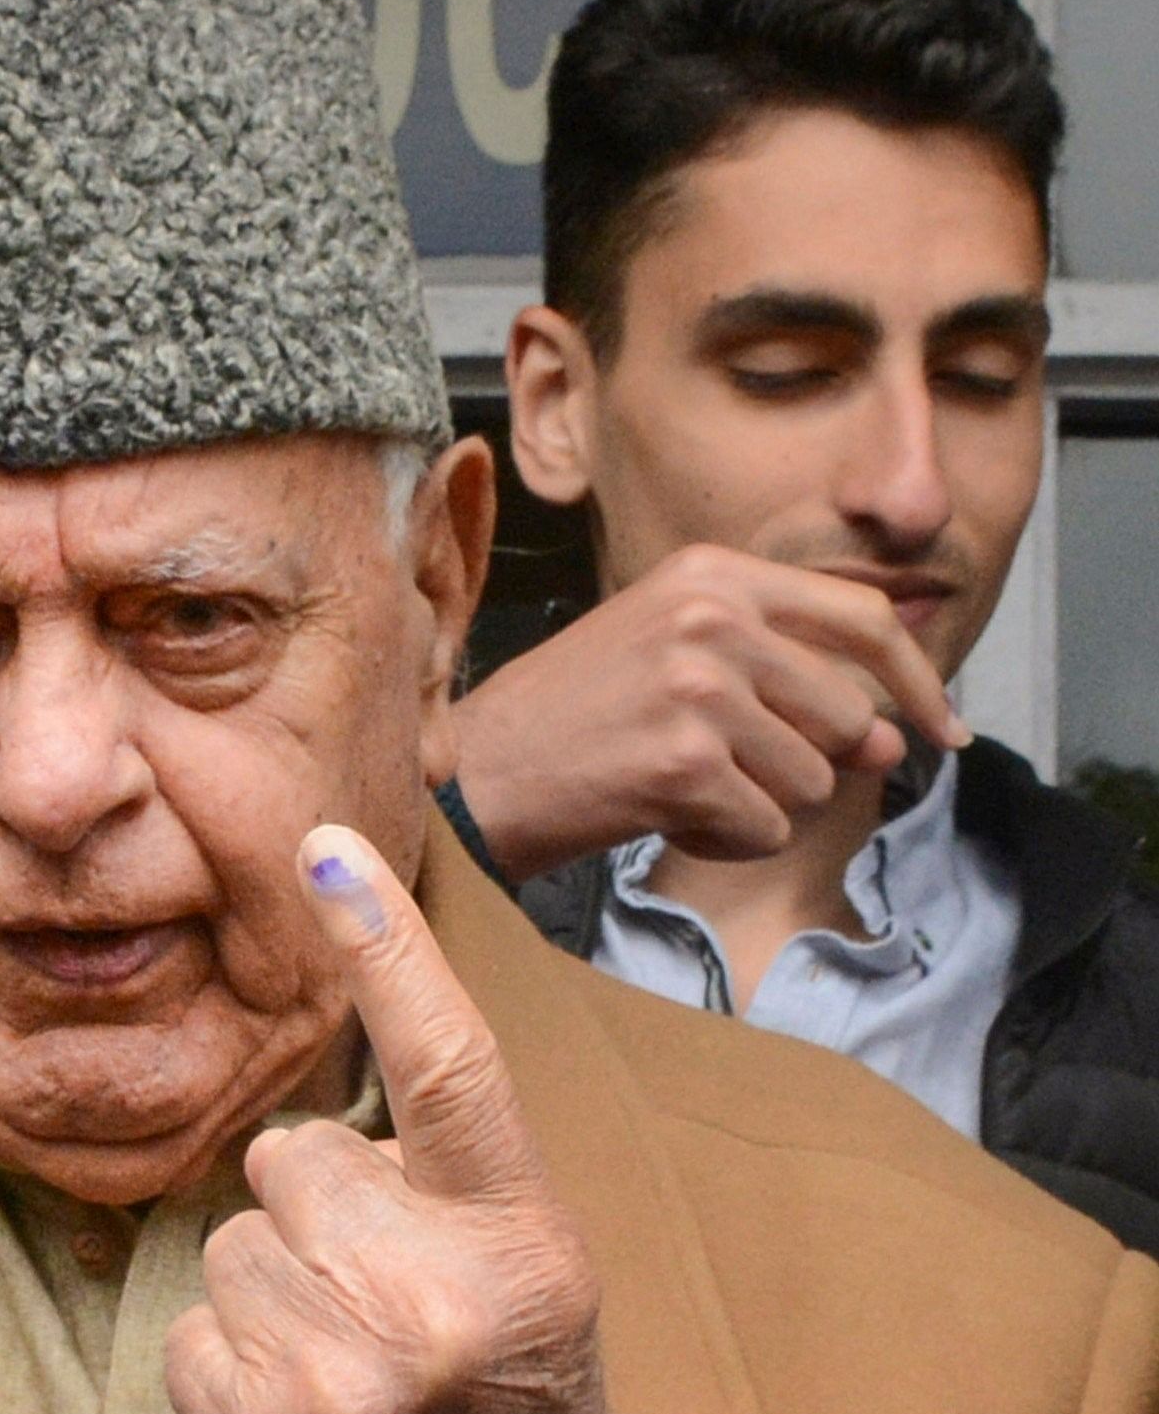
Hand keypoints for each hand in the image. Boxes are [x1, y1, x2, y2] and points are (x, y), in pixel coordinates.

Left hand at [164, 827, 703, 1413]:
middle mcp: (437, 1295)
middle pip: (293, 1162)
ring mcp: (342, 1373)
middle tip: (387, 1327)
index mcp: (525, 1247)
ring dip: (270, 1309)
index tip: (332, 851)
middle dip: (315, 1223)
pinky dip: (227, 1383)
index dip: (389, 952)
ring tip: (353, 1399)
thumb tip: (301, 1142)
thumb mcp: (522, 1313)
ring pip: (232, 1249)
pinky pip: (191, 1338)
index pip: (452, 1067)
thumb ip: (435, 1211)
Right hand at [449, 544, 966, 880]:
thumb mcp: (673, 652)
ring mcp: (699, 688)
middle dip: (813, 762)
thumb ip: (787, 675)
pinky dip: (727, 840)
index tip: (942, 727)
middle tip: (739, 774)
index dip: (919, 681)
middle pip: (849, 712)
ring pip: (814, 778)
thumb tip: (896, 738)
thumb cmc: (571, 719)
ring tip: (683, 789)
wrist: (471, 773)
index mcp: (712, 573)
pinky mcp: (686, 762)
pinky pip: (768, 826)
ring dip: (762, 805)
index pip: (866, 617)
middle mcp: (711, 617)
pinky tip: (666, 817)